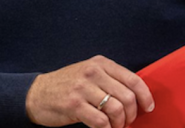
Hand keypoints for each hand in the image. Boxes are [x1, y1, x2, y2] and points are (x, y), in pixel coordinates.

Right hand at [24, 55, 153, 127]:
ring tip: (116, 127)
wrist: (36, 94)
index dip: (145, 96)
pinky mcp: (74, 105)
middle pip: (127, 96)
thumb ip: (110, 80)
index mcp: (101, 63)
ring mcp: (83, 88)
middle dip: (132, 114)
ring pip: (116, 110)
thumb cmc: (66, 86)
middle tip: (127, 122)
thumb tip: (136, 96)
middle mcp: (93, 72)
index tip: (148, 107)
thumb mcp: (89, 74)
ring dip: (120, 124)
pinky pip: (101, 122)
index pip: (133, 79)